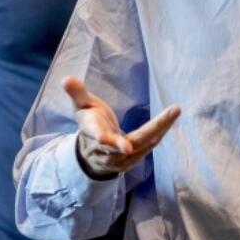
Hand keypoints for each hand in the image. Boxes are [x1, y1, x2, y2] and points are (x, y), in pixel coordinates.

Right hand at [64, 76, 179, 177]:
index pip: (99, 137)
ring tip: (174, 110)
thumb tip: (65, 79)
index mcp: (92, 134)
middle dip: (150, 129)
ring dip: (160, 127)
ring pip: (143, 143)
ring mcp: (120, 158)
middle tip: (168, 114)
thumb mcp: (81, 107)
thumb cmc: (89, 123)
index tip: (115, 143)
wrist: (91, 154)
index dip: (107, 140)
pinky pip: (148, 145)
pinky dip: (160, 131)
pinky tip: (170, 119)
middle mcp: (106, 150)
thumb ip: (76, 94)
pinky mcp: (132, 160)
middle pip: (127, 143)